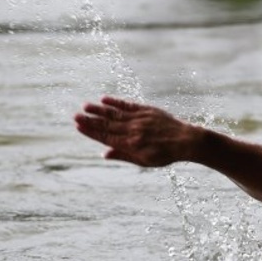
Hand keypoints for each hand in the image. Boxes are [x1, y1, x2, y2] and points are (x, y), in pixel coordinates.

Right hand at [74, 96, 200, 167]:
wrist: (186, 141)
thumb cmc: (165, 154)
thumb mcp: (144, 161)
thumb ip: (123, 156)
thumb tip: (104, 154)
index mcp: (131, 144)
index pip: (106, 137)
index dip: (91, 132)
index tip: (78, 127)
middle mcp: (133, 130)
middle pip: (107, 124)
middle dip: (90, 120)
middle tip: (75, 116)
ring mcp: (140, 119)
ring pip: (115, 113)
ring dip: (99, 110)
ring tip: (85, 106)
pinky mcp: (147, 110)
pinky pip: (128, 105)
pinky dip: (116, 102)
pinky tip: (105, 99)